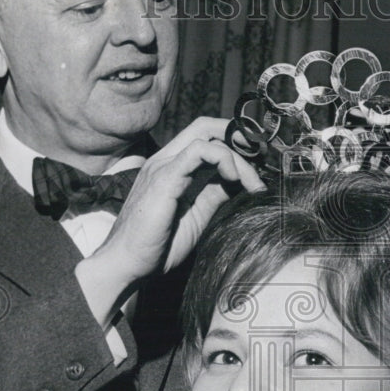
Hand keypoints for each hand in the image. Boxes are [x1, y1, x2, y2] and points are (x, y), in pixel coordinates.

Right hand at [75, 118, 263, 325]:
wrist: (127, 264)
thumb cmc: (157, 245)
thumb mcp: (197, 215)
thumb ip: (214, 194)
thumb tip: (240, 183)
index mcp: (173, 167)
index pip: (207, 137)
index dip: (235, 144)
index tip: (258, 167)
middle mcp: (166, 160)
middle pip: (207, 126)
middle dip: (240, 138)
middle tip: (262, 162)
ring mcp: (163, 166)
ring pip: (207, 136)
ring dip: (238, 156)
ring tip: (252, 182)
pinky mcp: (164, 178)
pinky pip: (198, 151)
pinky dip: (223, 159)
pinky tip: (234, 179)